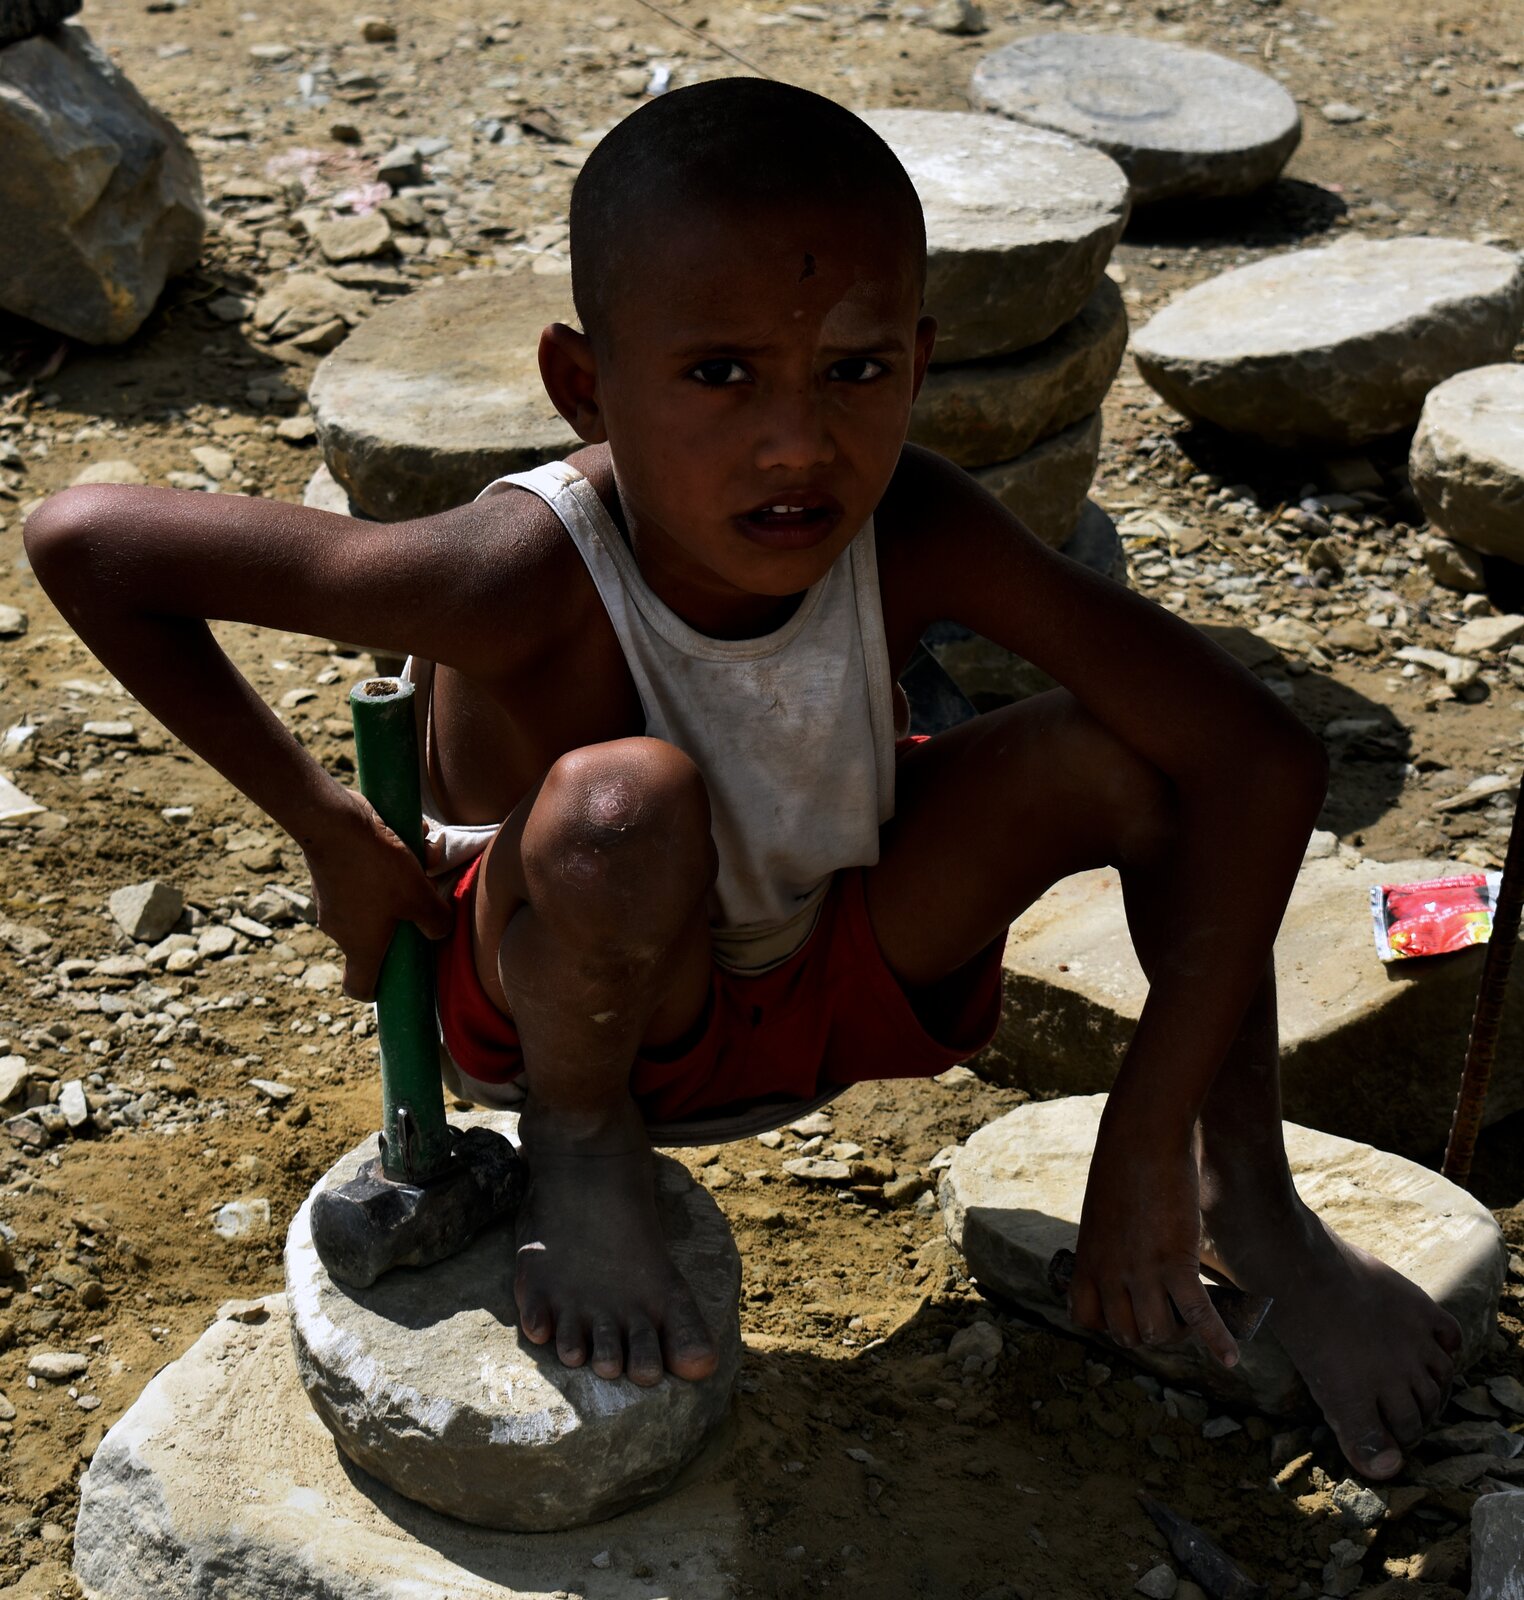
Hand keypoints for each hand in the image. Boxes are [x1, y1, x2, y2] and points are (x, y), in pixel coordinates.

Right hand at [300, 787, 454, 1000]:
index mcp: (359, 946)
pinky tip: (405, 839)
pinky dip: (383, 863)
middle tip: (423, 902)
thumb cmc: (377, 869)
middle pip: (373, 940)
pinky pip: (362, 876)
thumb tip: (439, 933)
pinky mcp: (329, 875)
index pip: (358, 987)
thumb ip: (434, 921)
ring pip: (372, 902)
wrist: (333, 823)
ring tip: (420, 859)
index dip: (377, 991)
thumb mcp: (419, 896)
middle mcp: (339, 930)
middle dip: (402, 922)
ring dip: (398, 885)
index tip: (396, 980)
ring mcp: (330, 902)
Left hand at [1066, 1131, 1238, 1368]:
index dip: (1110, 1323)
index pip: (1087, 1319)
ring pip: (1159, 1332)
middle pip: (1127, 1333)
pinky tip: (1231, 1358)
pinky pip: (1196, 1316)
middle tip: (1173, 1317)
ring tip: (1195, 1325)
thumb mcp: (1104, 1211)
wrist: (1141, 1138)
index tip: (1129, 1313)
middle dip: (1151, 1332)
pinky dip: (1216, 1341)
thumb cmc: (1124, 1165)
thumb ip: (1111, 1241)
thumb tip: (1130, 1249)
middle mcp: (1109, 1273)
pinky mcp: (1174, 1263)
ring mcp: (1140, 1271)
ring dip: (1180, 1335)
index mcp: (1087, 1259)